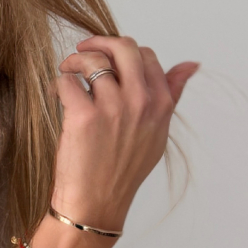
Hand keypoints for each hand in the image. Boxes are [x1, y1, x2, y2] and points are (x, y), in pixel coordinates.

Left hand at [52, 35, 198, 231]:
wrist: (97, 204)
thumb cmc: (123, 170)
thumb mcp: (157, 133)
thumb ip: (171, 95)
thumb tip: (190, 65)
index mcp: (161, 104)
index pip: (146, 55)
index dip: (122, 53)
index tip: (107, 60)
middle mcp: (140, 102)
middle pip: (122, 47)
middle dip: (99, 42)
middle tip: (82, 51)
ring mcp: (113, 108)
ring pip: (92, 60)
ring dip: (73, 62)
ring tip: (67, 74)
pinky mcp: (83, 116)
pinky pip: (66, 80)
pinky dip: (58, 83)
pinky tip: (57, 95)